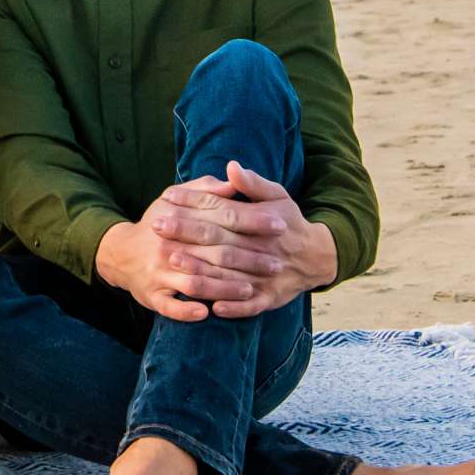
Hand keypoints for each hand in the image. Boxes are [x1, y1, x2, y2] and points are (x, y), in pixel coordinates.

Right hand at [95, 175, 284, 319]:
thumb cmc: (159, 222)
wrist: (120, 252)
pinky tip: (208, 313)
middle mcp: (169, 245)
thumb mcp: (176, 198)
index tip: (280, 224)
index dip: (253, 221)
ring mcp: (160, 272)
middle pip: (215, 251)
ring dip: (224, 288)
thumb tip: (236, 178)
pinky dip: (188, 310)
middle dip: (249, 258)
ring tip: (250, 290)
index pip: (223, 217)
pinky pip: (171, 306)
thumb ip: (207, 190)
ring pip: (196, 281)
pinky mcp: (152, 295)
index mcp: (179, 217)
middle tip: (276, 264)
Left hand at [152, 162, 335, 318]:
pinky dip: (232, 306)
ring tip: (173, 262)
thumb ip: (254, 184)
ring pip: (229, 275)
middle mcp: (261, 248)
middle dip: (187, 233)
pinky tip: (210, 307)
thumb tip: (232, 167)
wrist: (316, 257)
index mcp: (260, 221)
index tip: (167, 197)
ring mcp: (265, 276)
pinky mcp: (269, 298)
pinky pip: (249, 306)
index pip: (221, 209)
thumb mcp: (278, 196)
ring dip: (201, 269)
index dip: (194, 202)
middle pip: (219, 240)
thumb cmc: (290, 223)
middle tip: (157, 226)